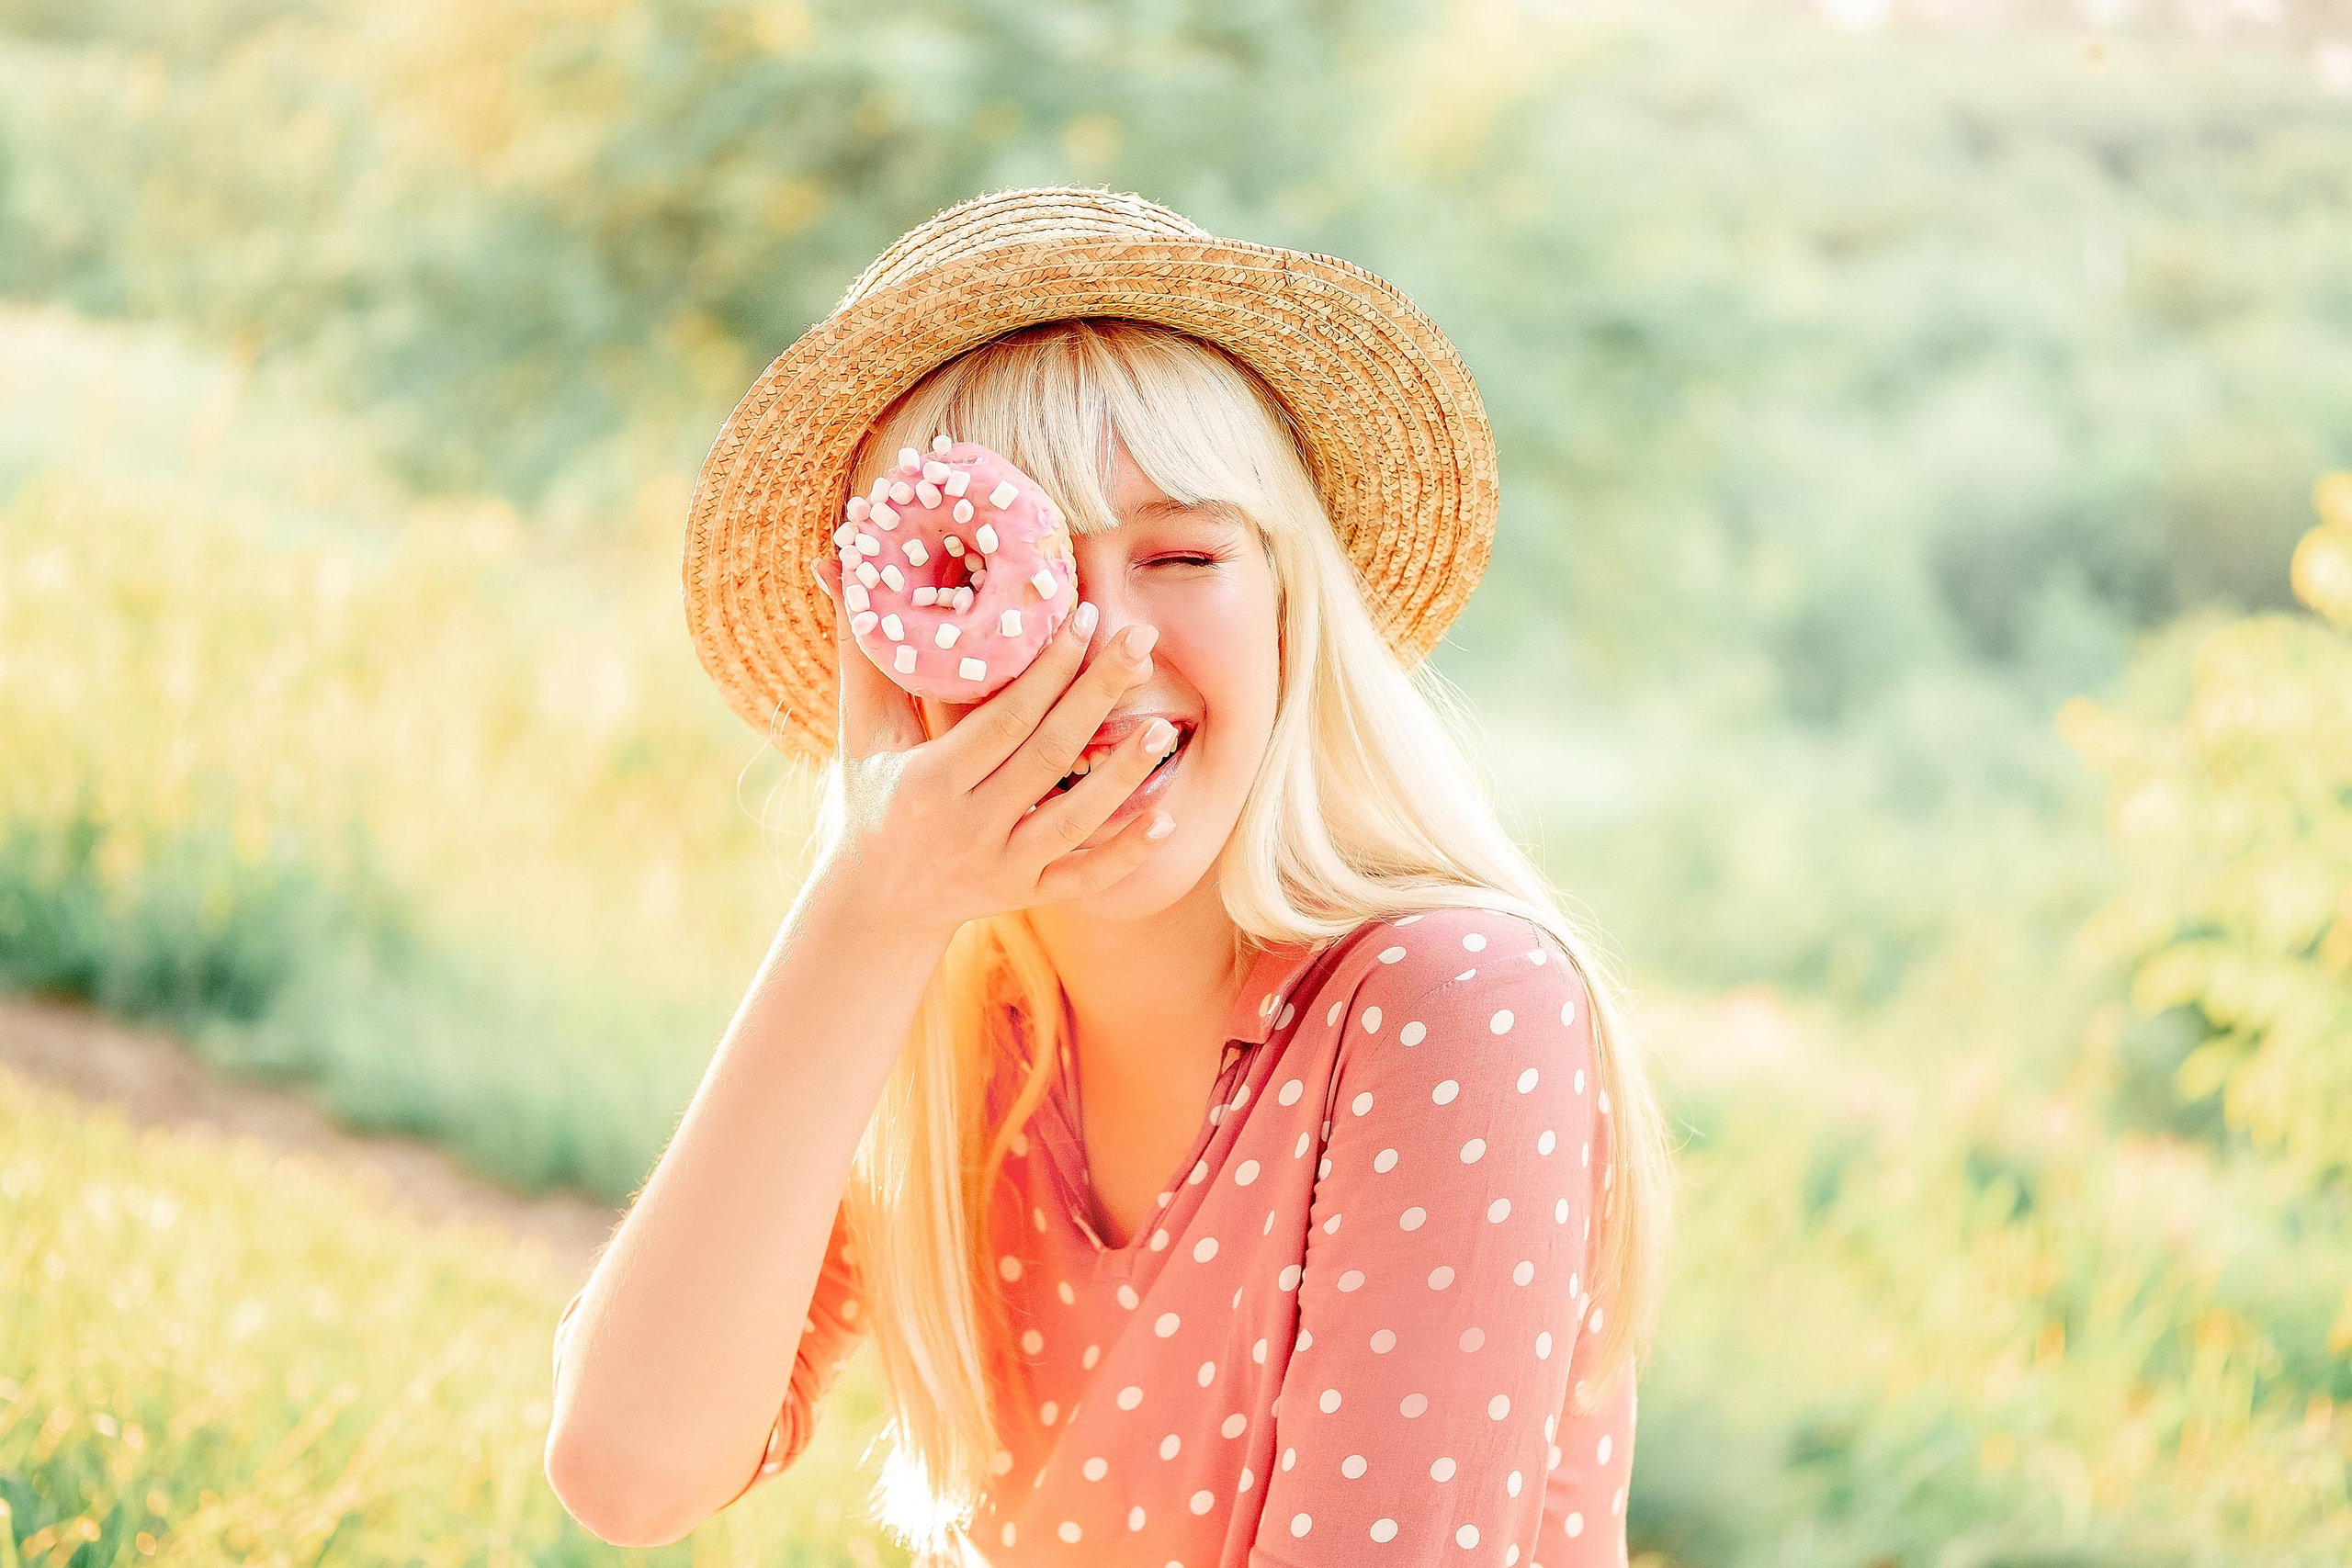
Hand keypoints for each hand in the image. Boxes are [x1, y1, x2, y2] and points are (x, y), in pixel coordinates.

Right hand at [806, 557, 1182, 939]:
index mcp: (928, 782)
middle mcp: (969, 828)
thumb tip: (836, 561)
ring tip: (1162, 726)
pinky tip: (1165, 821)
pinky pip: (1085, 880)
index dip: (1047, 669)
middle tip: (1141, 640)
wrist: (873, 905)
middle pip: (1047, 757)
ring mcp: (1002, 867)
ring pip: (1074, 821)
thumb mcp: (859, 728)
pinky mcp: (1027, 895)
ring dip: (1123, 775)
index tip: (1083, 616)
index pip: (1002, 720)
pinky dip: (1125, 854)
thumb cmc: (868, 797)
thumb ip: (861, 650)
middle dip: (1097, 696)